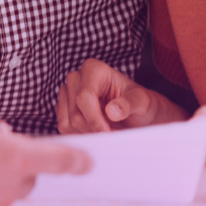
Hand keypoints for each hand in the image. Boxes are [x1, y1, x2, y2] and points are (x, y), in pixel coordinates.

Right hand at [57, 58, 186, 132]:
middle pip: (75, 113)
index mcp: (93, 69)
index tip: (108, 134)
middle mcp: (76, 78)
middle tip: (113, 137)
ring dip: (87, 134)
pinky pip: (64, 128)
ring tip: (107, 133)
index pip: (84, 96)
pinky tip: (96, 133)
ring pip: (67, 123)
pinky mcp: (64, 108)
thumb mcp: (142, 102)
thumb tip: (111, 111)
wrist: (136, 113)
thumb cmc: (140, 103)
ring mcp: (67, 93)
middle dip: (93, 129)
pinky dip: (80, 135)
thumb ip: (128, 104)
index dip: (94, 119)